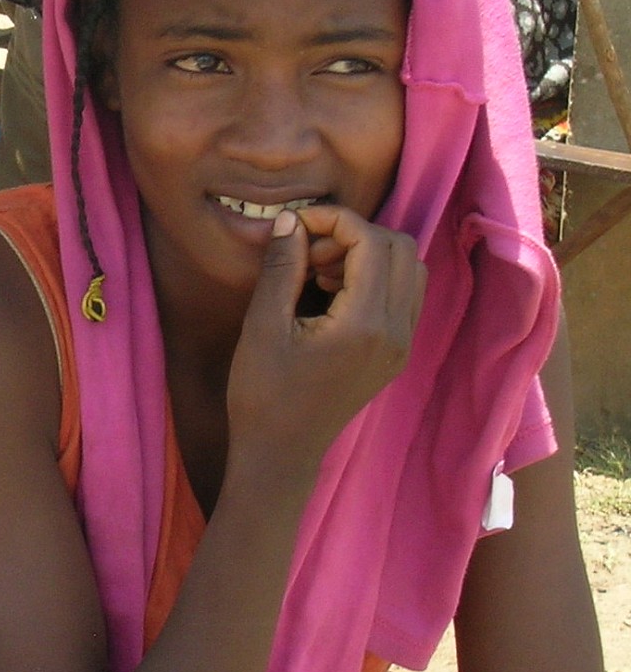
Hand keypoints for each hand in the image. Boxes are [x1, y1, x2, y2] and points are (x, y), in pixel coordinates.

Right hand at [226, 205, 421, 470]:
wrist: (281, 451)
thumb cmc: (263, 393)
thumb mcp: (263, 326)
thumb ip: (282, 268)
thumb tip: (291, 220)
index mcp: (366, 324)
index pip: (372, 242)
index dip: (335, 220)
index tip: (297, 223)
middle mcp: (397, 331)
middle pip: (401, 248)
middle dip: (354, 234)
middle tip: (308, 249)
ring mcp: (402, 344)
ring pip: (409, 269)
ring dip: (368, 254)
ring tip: (318, 271)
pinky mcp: (396, 352)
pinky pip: (403, 295)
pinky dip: (374, 277)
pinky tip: (332, 291)